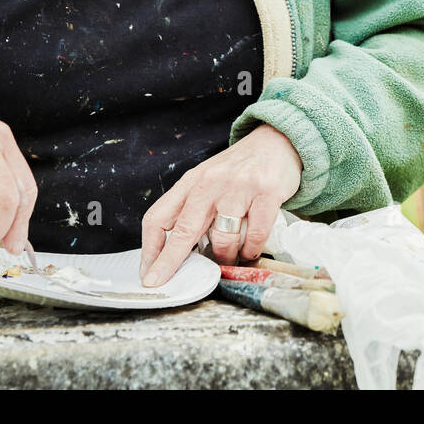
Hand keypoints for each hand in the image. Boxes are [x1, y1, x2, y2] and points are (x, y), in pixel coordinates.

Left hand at [139, 123, 302, 285]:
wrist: (276, 141)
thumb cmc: (239, 168)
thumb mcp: (207, 179)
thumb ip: (192, 208)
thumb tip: (175, 252)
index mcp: (191, 181)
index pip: (158, 217)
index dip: (149, 248)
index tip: (147, 271)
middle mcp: (211, 182)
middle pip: (183, 230)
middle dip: (170, 262)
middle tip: (161, 283)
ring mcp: (239, 187)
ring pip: (222, 238)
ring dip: (224, 258)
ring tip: (227, 260)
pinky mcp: (266, 193)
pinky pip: (254, 235)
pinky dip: (250, 250)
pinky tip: (249, 251)